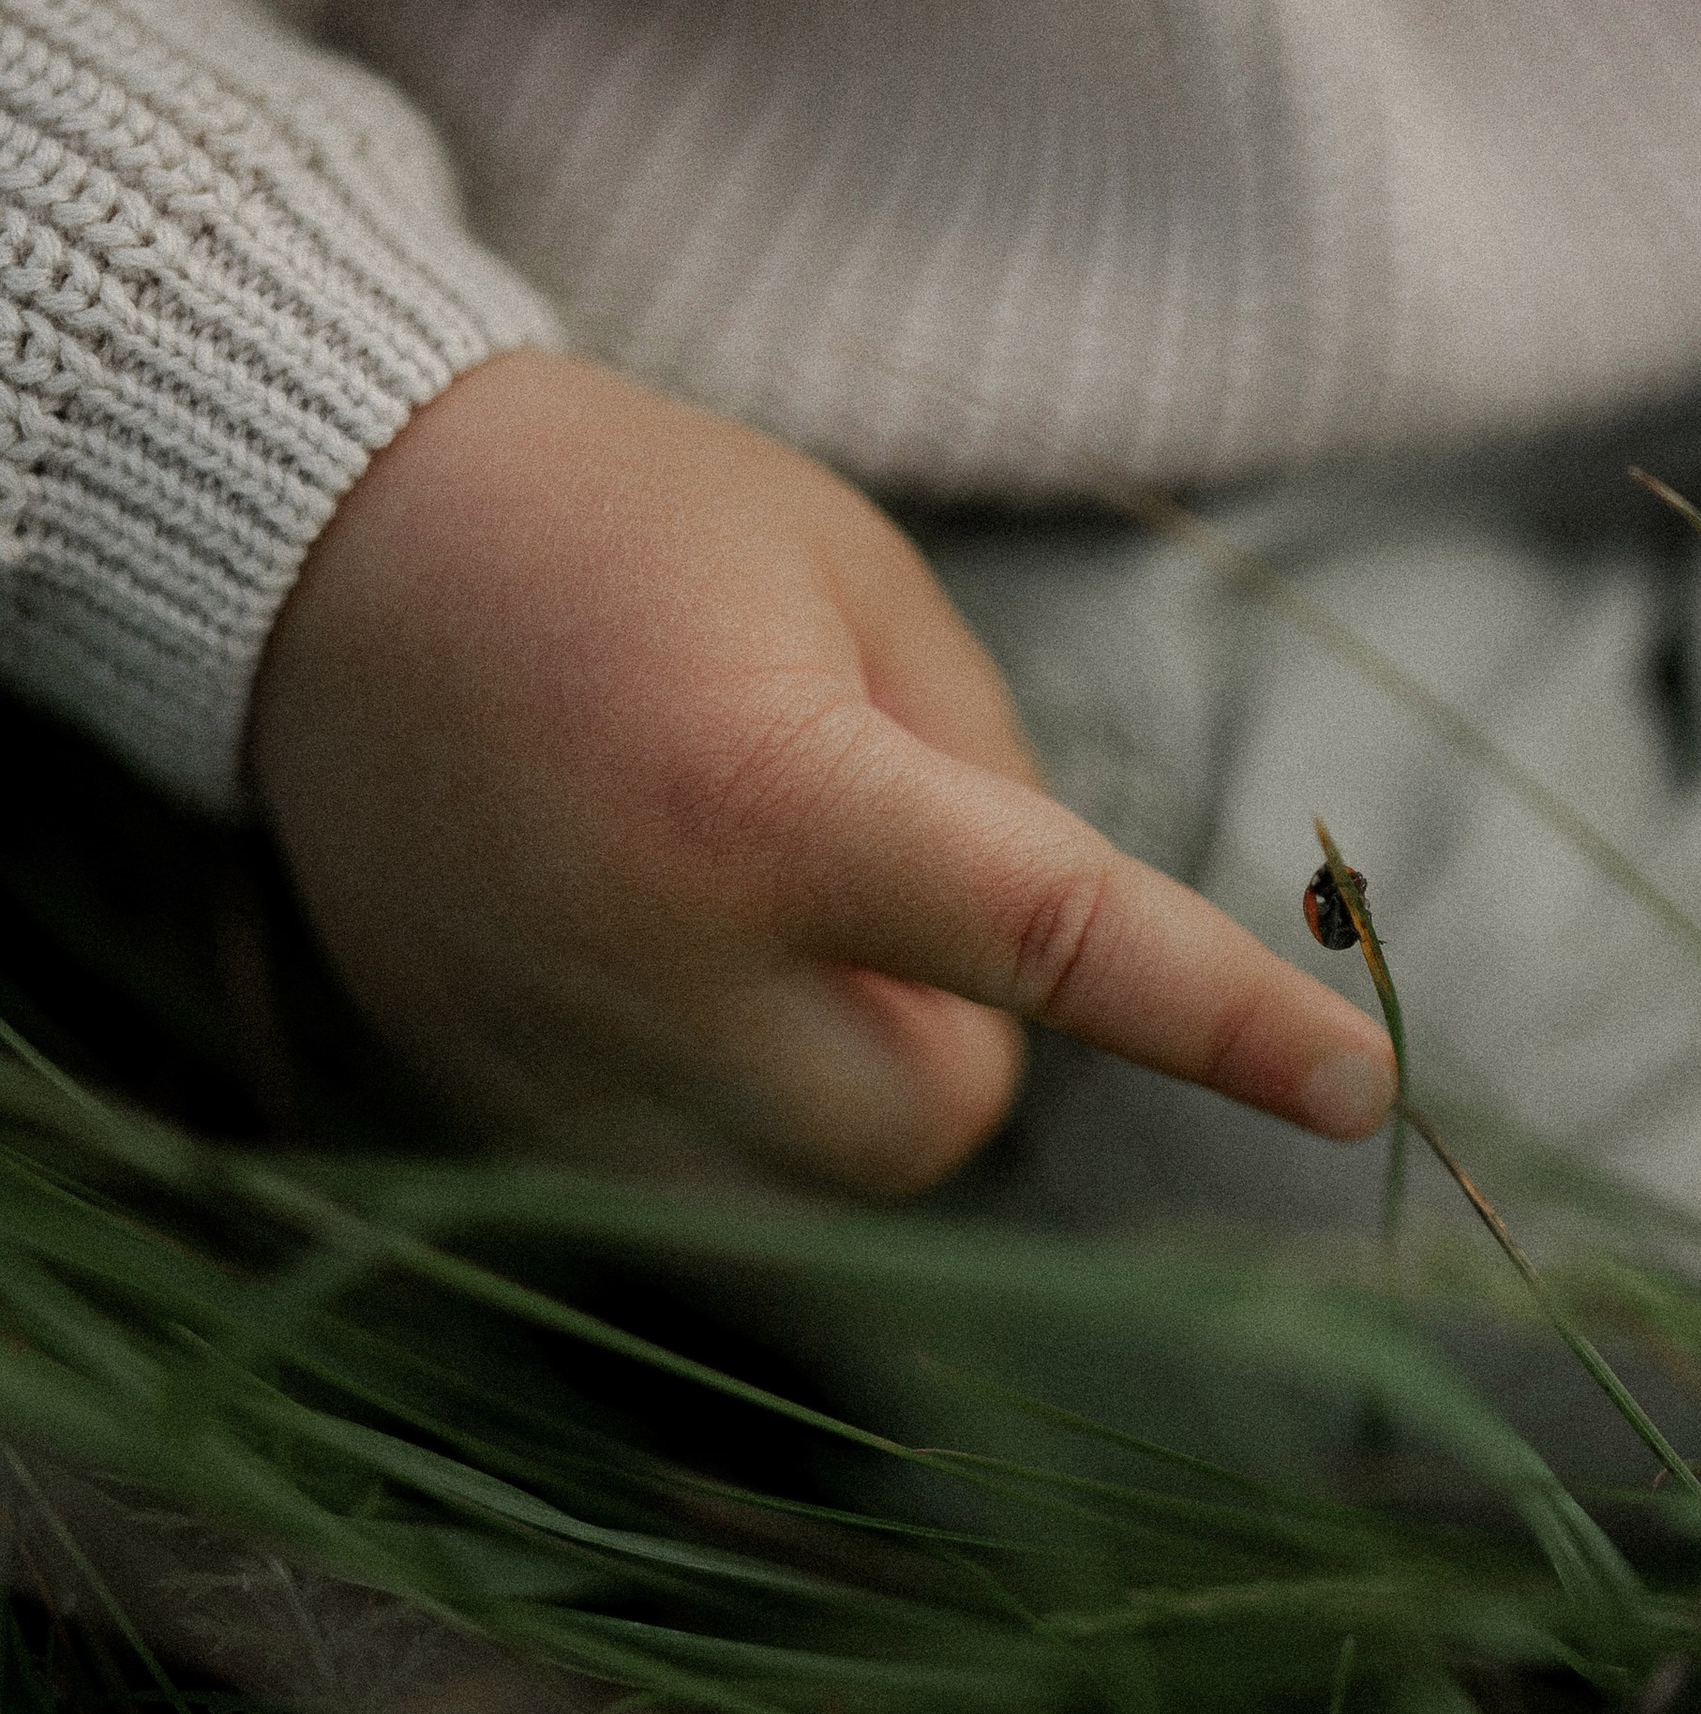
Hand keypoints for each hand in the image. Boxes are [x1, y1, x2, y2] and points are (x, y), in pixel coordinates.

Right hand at [249, 353, 1395, 1191]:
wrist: (330, 551)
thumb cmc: (630, 523)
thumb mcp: (857, 579)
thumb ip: (991, 774)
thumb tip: (1065, 957)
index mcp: (771, 800)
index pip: (1055, 945)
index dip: (1223, 1024)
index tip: (1358, 1084)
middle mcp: (660, 970)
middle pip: (943, 1121)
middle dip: (973, 1027)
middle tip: (888, 874)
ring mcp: (562, 1065)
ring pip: (827, 1190)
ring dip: (859, 1075)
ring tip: (762, 912)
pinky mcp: (494, 1113)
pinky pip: (700, 1187)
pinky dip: (743, 1105)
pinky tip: (664, 959)